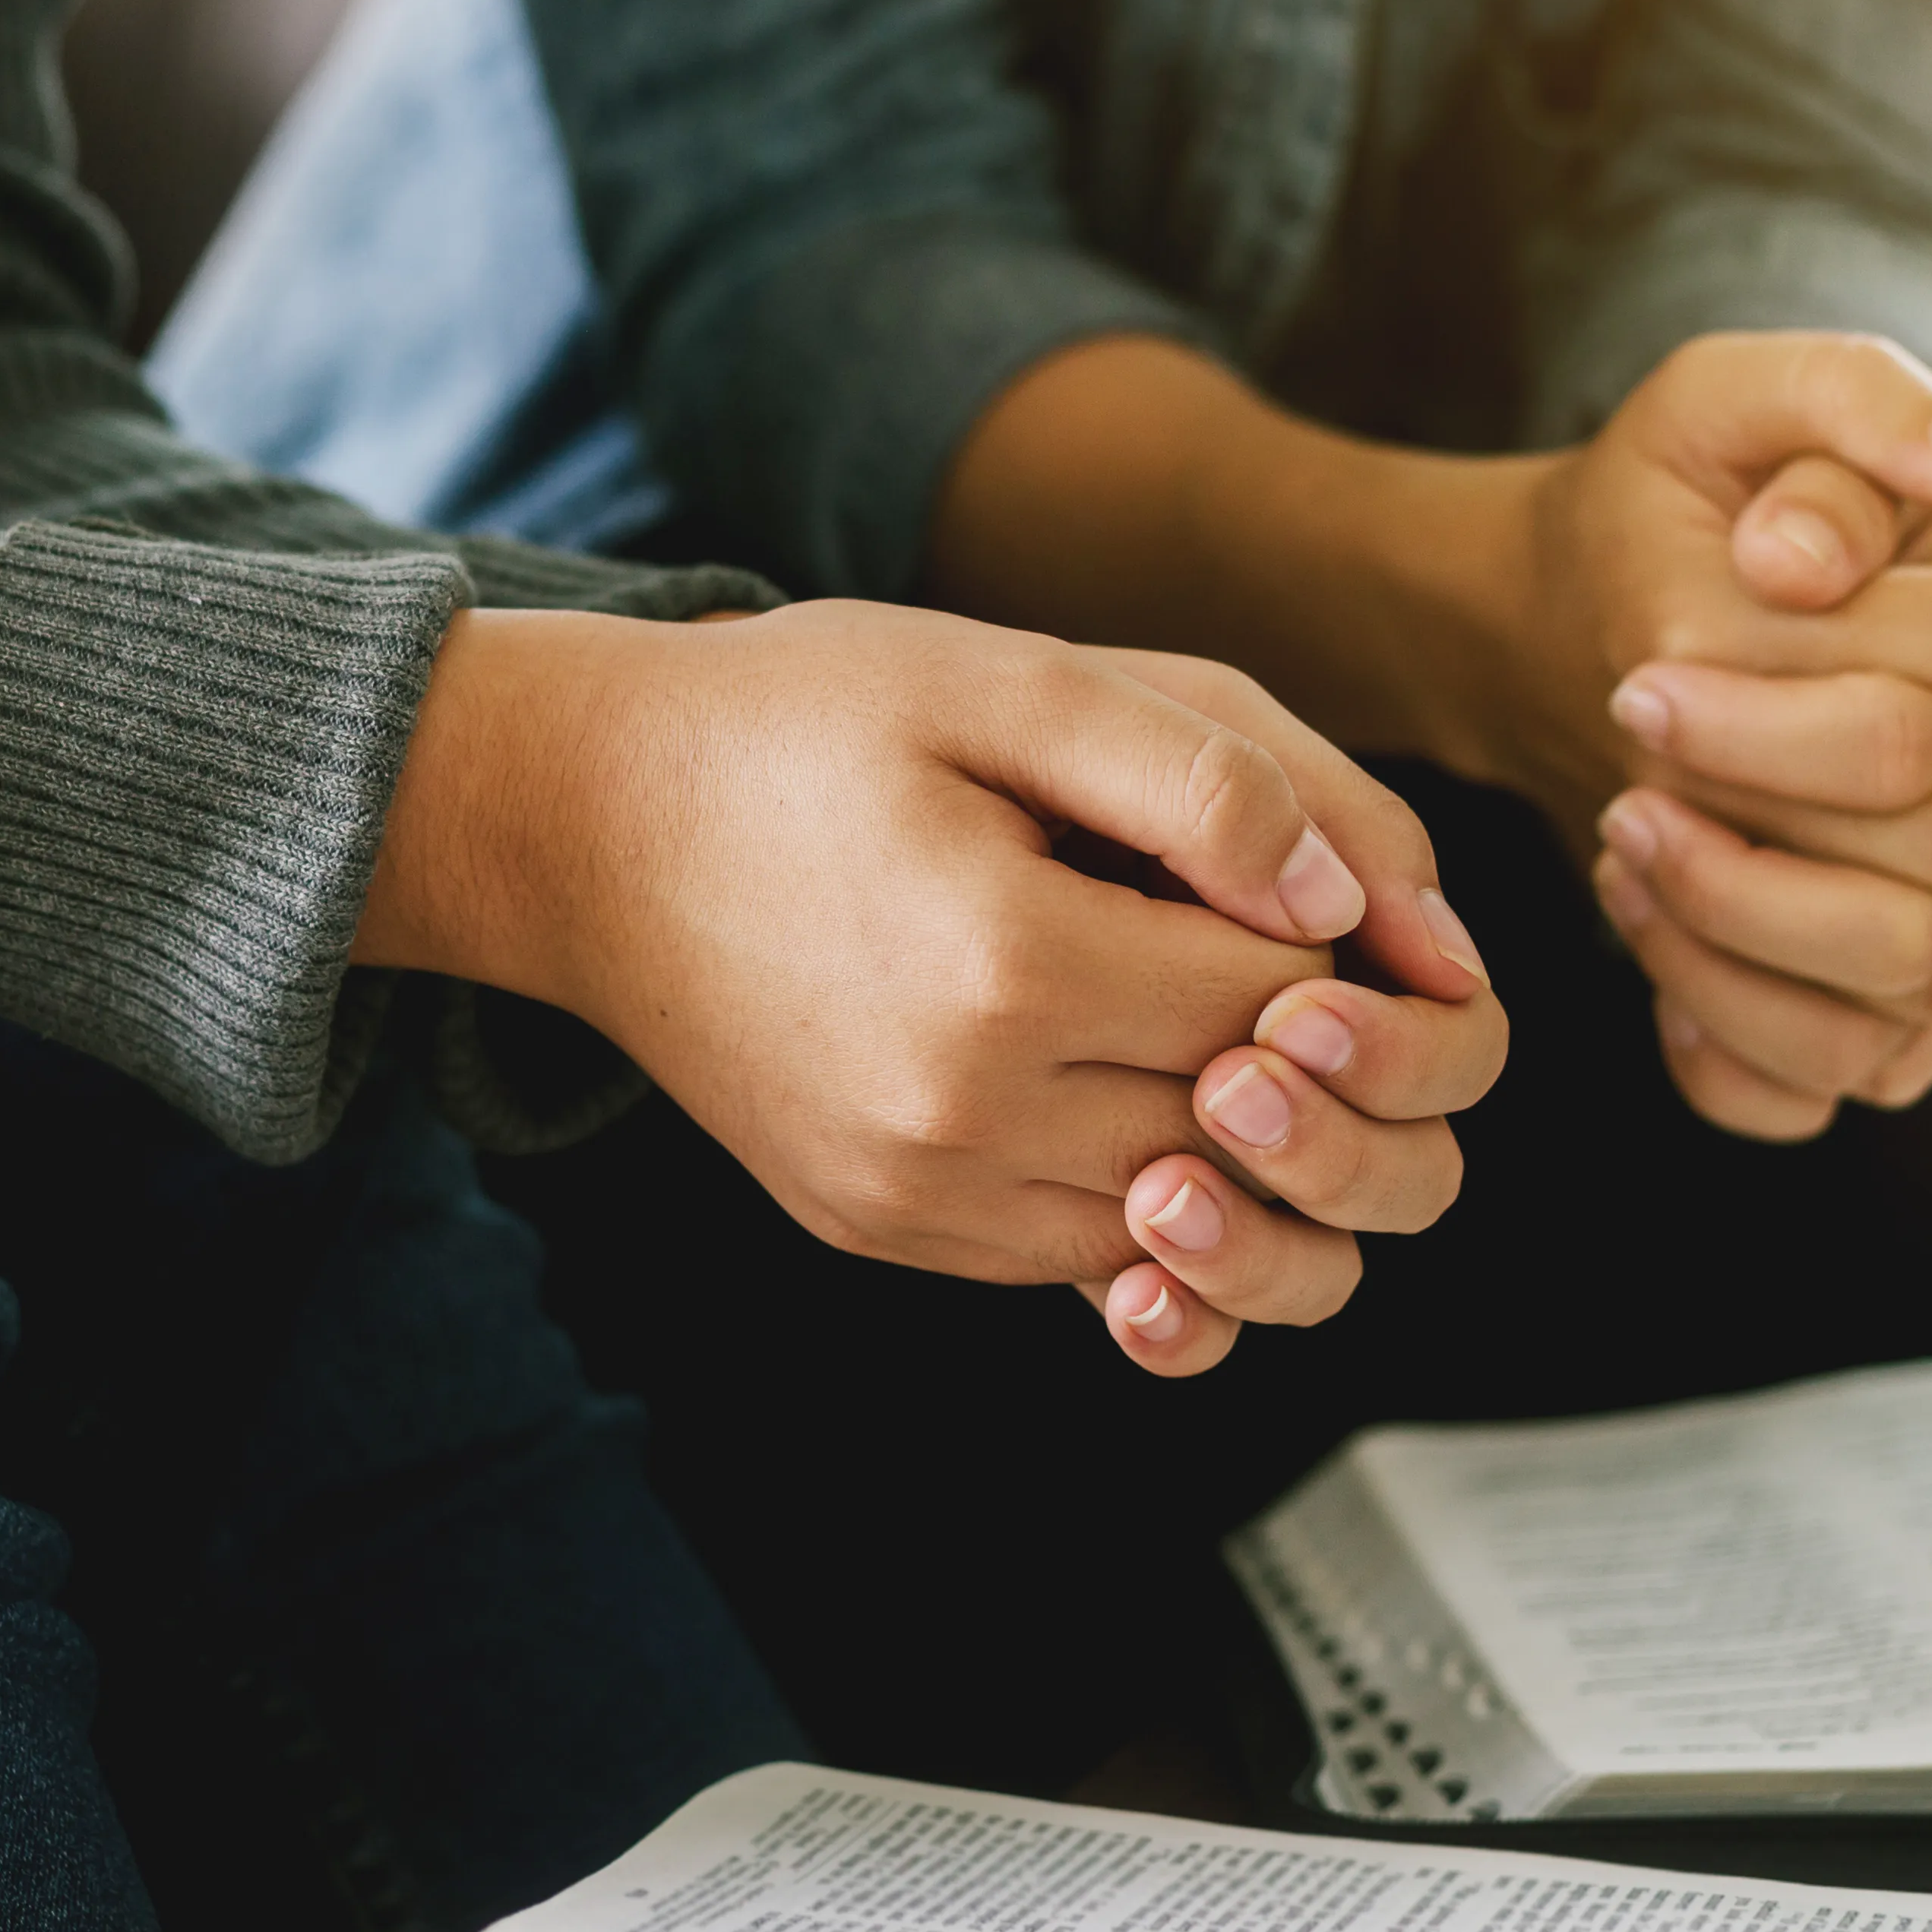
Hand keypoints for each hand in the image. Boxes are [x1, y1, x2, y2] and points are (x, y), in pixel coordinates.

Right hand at [353, 604, 1503, 1375]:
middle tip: (1264, 933)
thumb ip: (1202, 773)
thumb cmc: (803, 721)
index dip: (1338, 939)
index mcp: (1009, 962)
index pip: (1284, 1000)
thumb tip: (1349, 906)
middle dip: (1304, 1041)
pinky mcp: (880, 1227)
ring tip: (1195, 1002)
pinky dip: (1139, 1183)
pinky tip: (1112, 1071)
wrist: (583, 825)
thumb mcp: (1006, 675)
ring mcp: (914, 1190)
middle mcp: (960, 1112)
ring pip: (1184, 1217)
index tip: (1308, 872)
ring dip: (1231, 1126)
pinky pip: (1077, 1256)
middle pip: (1249, 1123)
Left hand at [917, 327, 1931, 1146]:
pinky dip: (1722, 1036)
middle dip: (1762, 811)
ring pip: (1902, 984)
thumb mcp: (1726, 402)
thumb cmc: (1676, 515)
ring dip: (1732, 927)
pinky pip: (1827, 1084)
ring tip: (1621, 843)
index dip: (1800, 691)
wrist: (1580, 629)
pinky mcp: (1878, 1022)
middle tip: (1621, 758)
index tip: (1641, 672)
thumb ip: (1854, 400)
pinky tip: (1646, 941)